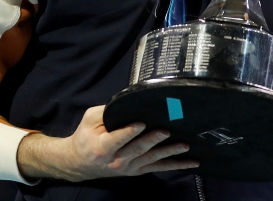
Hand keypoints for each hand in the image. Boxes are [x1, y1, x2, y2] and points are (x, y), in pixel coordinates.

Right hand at [16, 106, 197, 181]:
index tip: (140, 123)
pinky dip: (175, 165)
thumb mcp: (89, 119)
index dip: (128, 132)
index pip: (117, 139)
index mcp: (102, 146)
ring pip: (151, 159)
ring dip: (169, 152)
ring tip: (184, 145)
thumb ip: (107, 112)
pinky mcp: (138, 171)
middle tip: (166, 131)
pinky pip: (158, 168)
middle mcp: (117, 160)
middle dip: (153, 140)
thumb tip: (127, 101)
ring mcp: (129, 167)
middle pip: (137, 149)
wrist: (81, 163)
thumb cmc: (86, 137)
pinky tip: (190, 161)